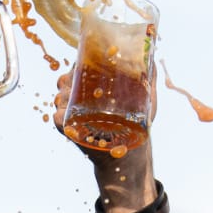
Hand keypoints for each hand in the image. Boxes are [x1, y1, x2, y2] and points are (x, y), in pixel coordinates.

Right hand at [52, 69, 154, 204]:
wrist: (129, 153)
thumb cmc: (137, 124)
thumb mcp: (146, 101)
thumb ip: (150, 80)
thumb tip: (155, 60)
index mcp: (93, 87)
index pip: (78, 69)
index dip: (79, 64)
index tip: (86, 63)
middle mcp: (79, 99)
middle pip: (65, 81)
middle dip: (68, 79)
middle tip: (79, 80)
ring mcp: (73, 114)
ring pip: (60, 97)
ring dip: (63, 95)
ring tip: (73, 97)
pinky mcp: (69, 130)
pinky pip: (57, 119)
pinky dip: (58, 116)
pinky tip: (64, 114)